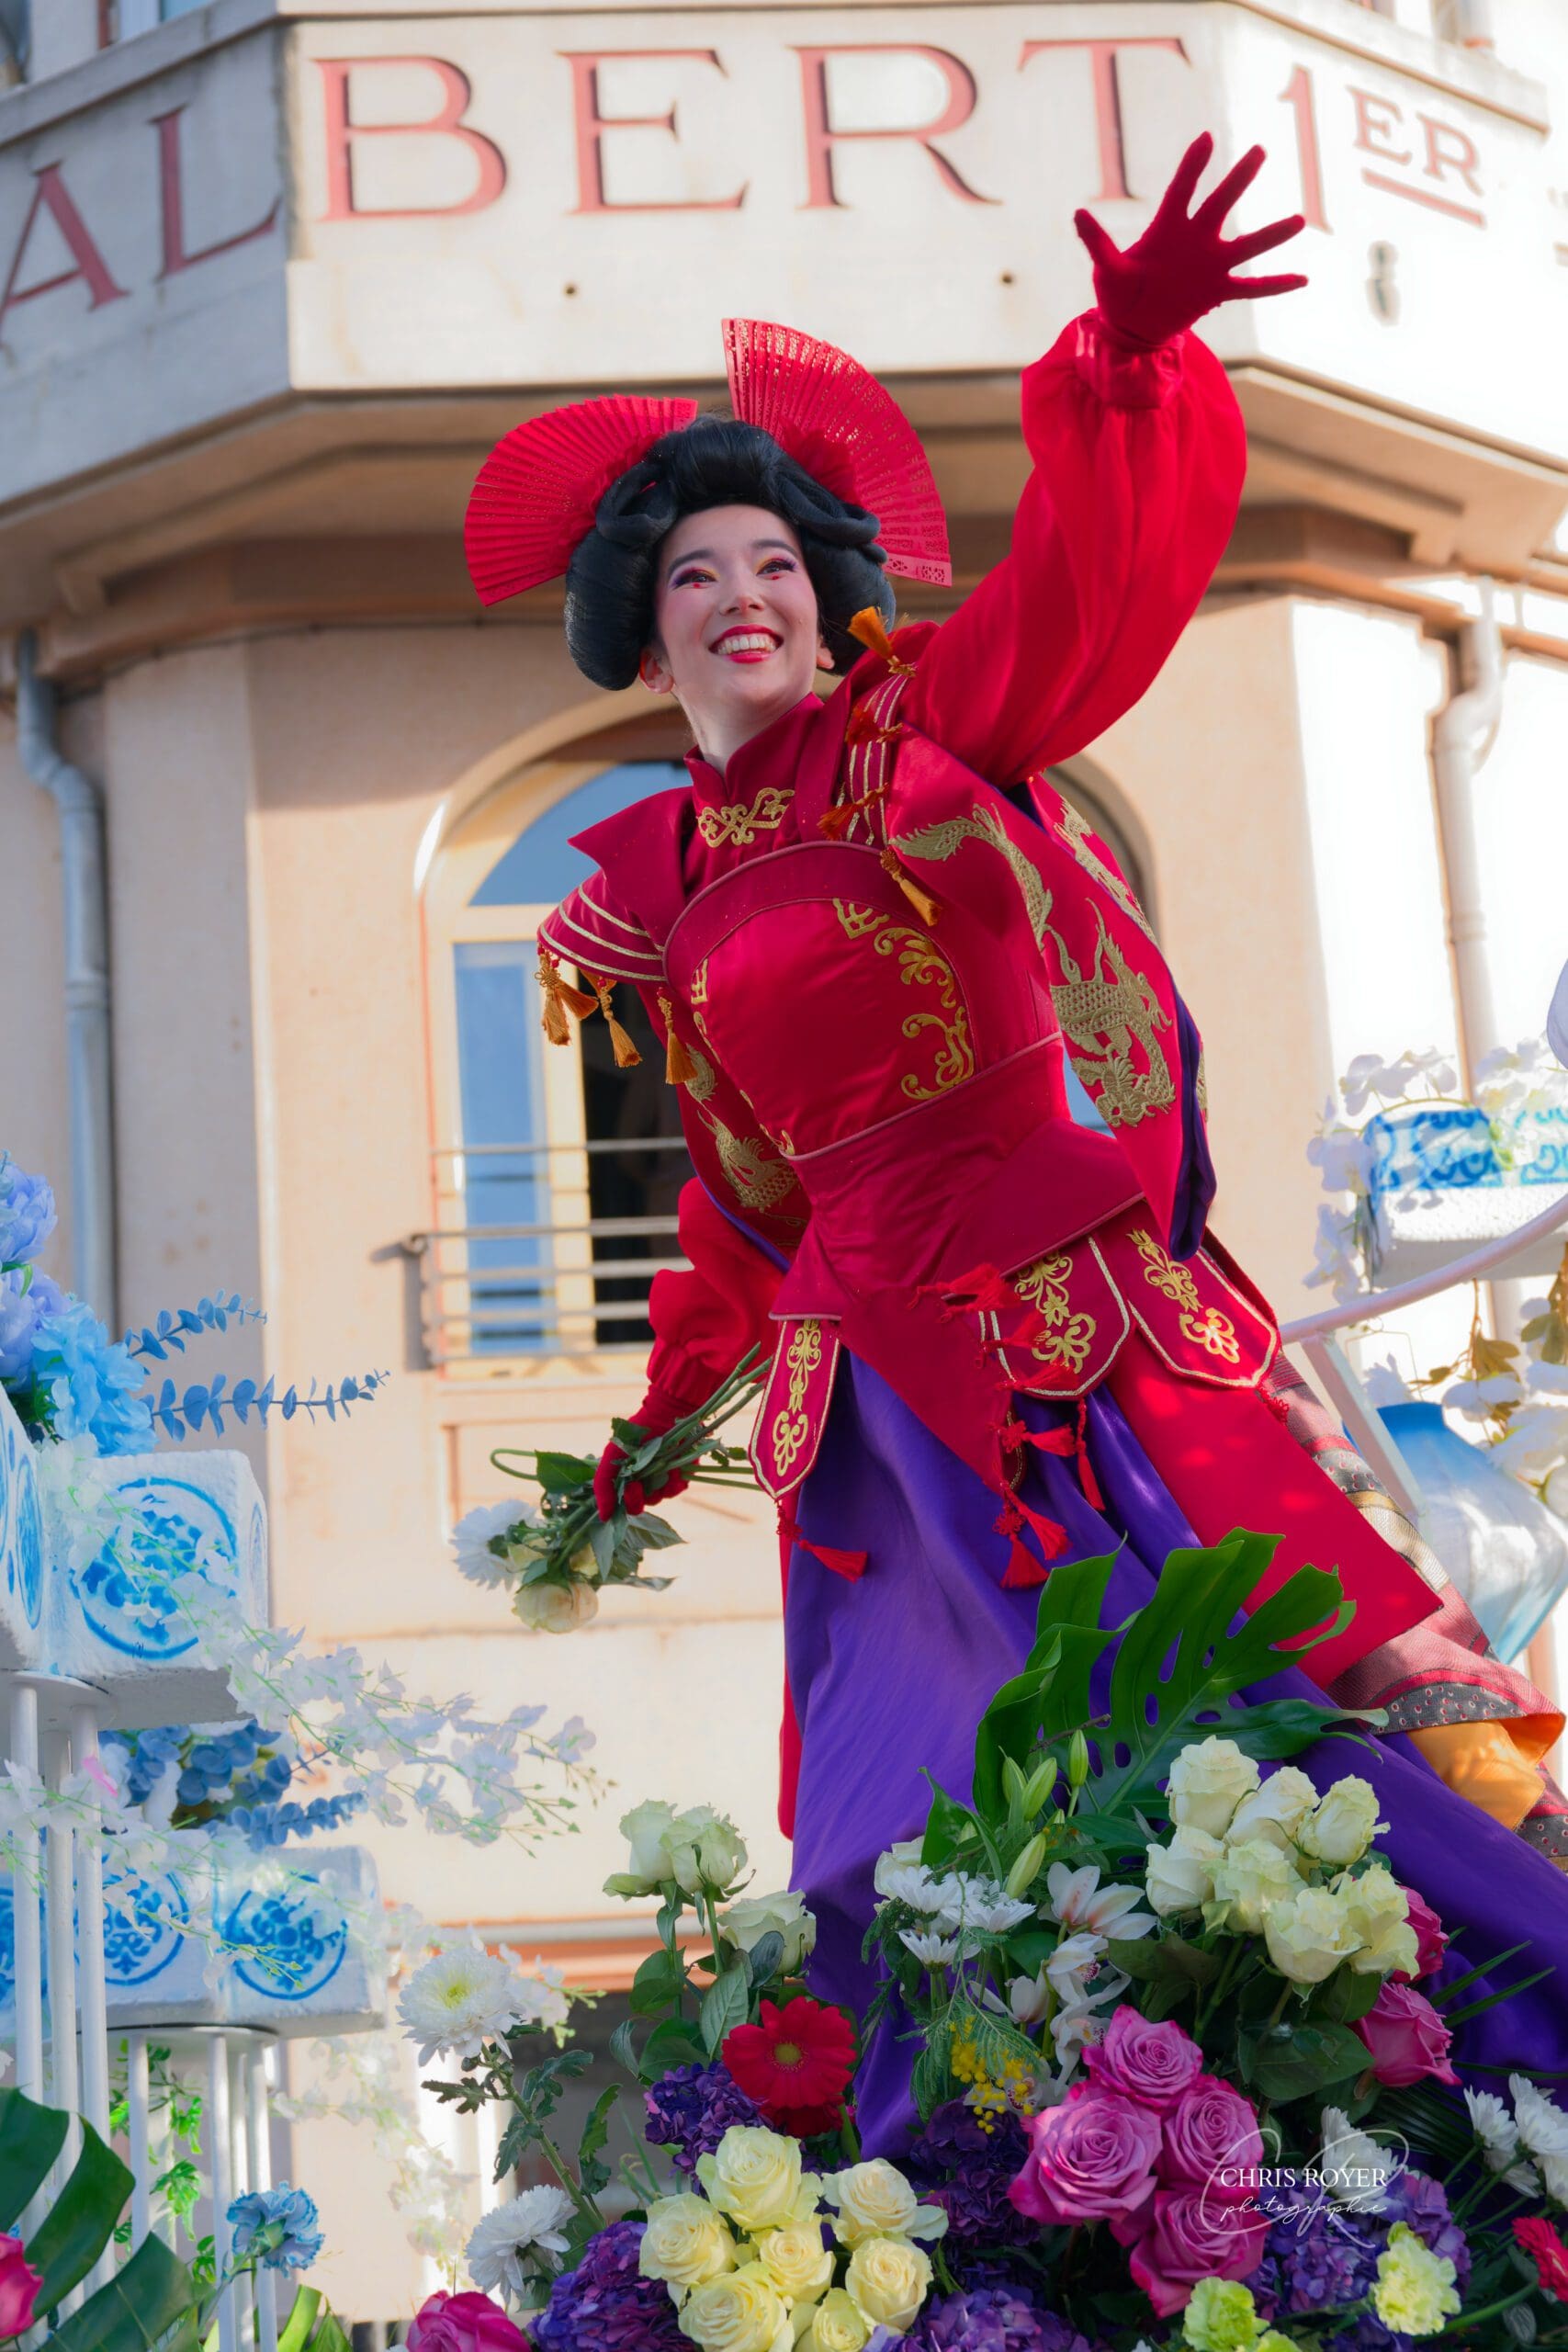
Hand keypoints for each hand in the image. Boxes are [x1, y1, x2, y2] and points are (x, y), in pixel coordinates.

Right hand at [592, 1440, 690, 1520]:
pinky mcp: (679, 1476)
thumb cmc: (633, 1434)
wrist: (663, 1415)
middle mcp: (643, 1483)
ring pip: (659, 1498)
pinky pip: (676, 1489)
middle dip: (640, 1497)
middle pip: (641, 1505)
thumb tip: (603, 1517)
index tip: (630, 1488)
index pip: (624, 1504)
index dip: (627, 1502)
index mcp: (625, 1480)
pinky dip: (674, 1480)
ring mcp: (661, 1480)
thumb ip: (603, 1486)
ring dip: (657, 1485)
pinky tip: (674, 1467)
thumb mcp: (611, 1457)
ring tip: (659, 1465)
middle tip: (639, 1483)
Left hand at [1074, 132, 1306, 351]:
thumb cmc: (1118, 292)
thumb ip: (1097, 242)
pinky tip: (1303, 278)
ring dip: (1271, 235)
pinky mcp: (1218, 291)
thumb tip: (1076, 213)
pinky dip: (1275, 285)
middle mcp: (1195, 240)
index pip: (1182, 190)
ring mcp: (1210, 265)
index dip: (1193, 166)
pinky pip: (1252, 287)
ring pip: (1246, 245)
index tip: (1206, 139)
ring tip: (1299, 220)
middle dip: (1239, 180)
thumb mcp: (1106, 269)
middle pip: (1220, 204)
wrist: (1132, 326)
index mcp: (1167, 229)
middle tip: (1259, 150)